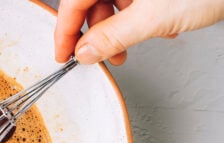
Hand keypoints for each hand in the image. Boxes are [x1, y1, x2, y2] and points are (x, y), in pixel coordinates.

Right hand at [55, 0, 223, 64]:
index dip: (66, 31)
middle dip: (98, 33)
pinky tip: (160, 27)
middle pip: (92, 1)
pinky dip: (142, 17)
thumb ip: (113, 37)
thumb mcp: (152, 17)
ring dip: (122, 29)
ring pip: (115, 1)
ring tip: (135, 45)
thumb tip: (84, 51)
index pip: (73, 1)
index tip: (64, 55)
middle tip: (103, 56)